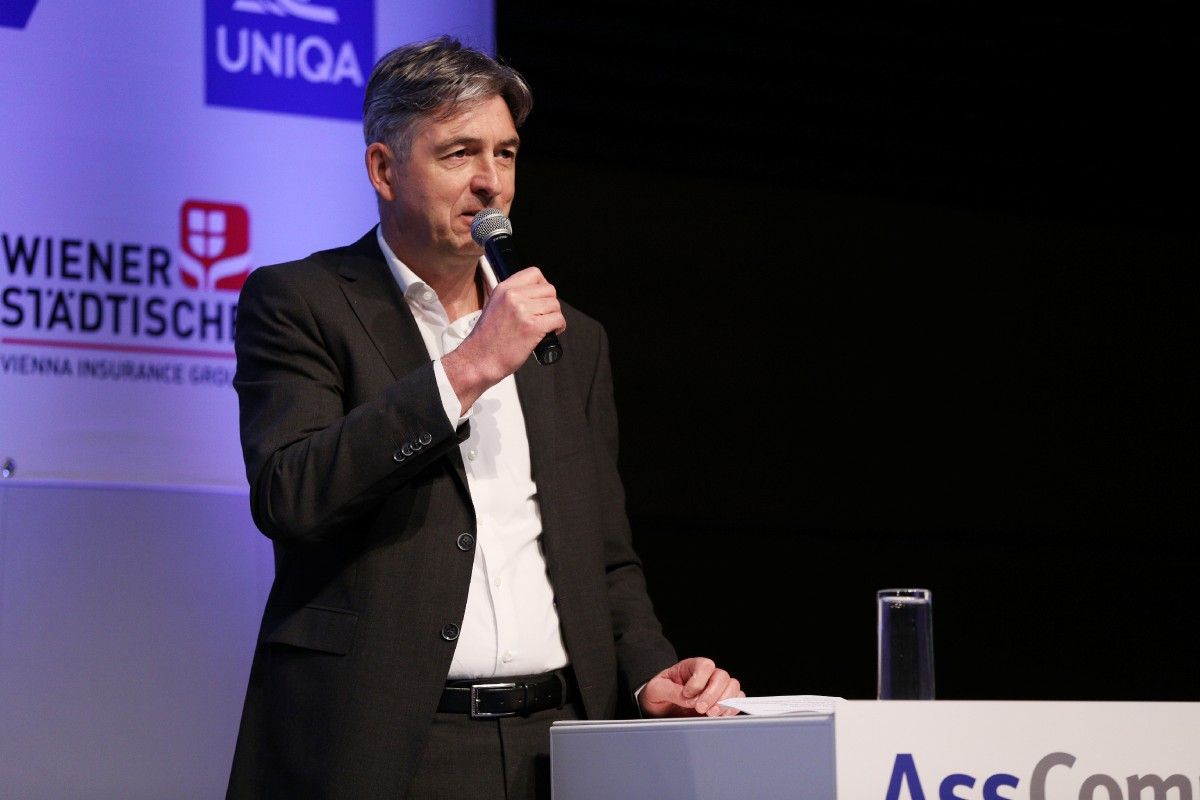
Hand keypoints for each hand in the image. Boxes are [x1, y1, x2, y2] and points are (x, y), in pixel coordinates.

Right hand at [443, 266, 564, 407]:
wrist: (479, 359)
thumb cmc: (487, 339)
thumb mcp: (494, 306)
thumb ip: (511, 296)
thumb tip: (534, 294)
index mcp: (504, 289)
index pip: (534, 273)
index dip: (543, 286)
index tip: (541, 299)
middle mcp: (513, 296)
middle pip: (549, 290)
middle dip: (551, 304)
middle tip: (544, 316)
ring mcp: (523, 311)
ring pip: (555, 305)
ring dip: (555, 316)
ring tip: (547, 326)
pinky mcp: (532, 327)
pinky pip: (558, 319)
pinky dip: (559, 327)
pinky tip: (552, 333)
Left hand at [638, 657, 743, 717]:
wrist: (659, 709)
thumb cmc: (658, 695)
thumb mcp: (656, 690)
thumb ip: (671, 691)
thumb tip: (691, 699)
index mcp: (690, 667)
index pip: (705, 665)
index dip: (699, 680)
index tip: (687, 694)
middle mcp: (706, 676)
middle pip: (722, 676)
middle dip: (713, 694)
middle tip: (700, 708)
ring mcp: (715, 689)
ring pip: (733, 687)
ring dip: (724, 702)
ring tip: (710, 714)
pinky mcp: (721, 704)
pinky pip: (736, 701)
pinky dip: (731, 709)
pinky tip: (719, 716)